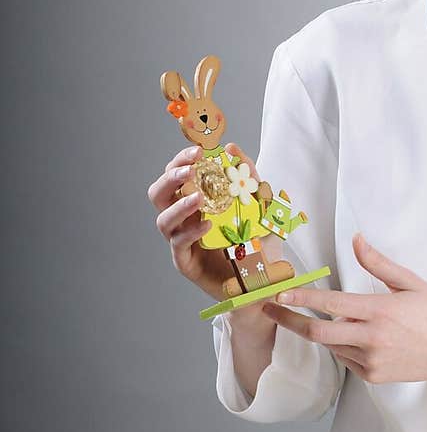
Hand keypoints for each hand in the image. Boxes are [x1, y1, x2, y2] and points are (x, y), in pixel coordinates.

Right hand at [147, 140, 278, 304]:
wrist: (263, 283)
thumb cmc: (258, 245)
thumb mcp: (261, 207)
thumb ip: (249, 177)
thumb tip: (232, 148)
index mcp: (195, 203)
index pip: (177, 176)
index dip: (181, 161)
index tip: (197, 151)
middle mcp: (183, 220)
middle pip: (159, 193)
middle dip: (170, 178)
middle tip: (189, 170)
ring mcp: (181, 242)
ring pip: (163, 220)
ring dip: (179, 205)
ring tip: (199, 198)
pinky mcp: (185, 263)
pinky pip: (178, 245)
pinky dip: (191, 232)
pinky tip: (206, 225)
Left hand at [262, 233, 426, 394]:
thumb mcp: (411, 283)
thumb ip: (379, 264)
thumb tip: (357, 241)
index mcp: (381, 312)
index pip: (331, 304)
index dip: (302, 298)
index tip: (281, 292)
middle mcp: (373, 339)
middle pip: (318, 333)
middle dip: (290, 321)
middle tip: (272, 310)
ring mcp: (373, 361)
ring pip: (332, 346)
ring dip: (324, 331)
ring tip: (331, 318)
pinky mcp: (374, 376)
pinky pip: (346, 359)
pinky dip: (343, 346)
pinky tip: (358, 336)